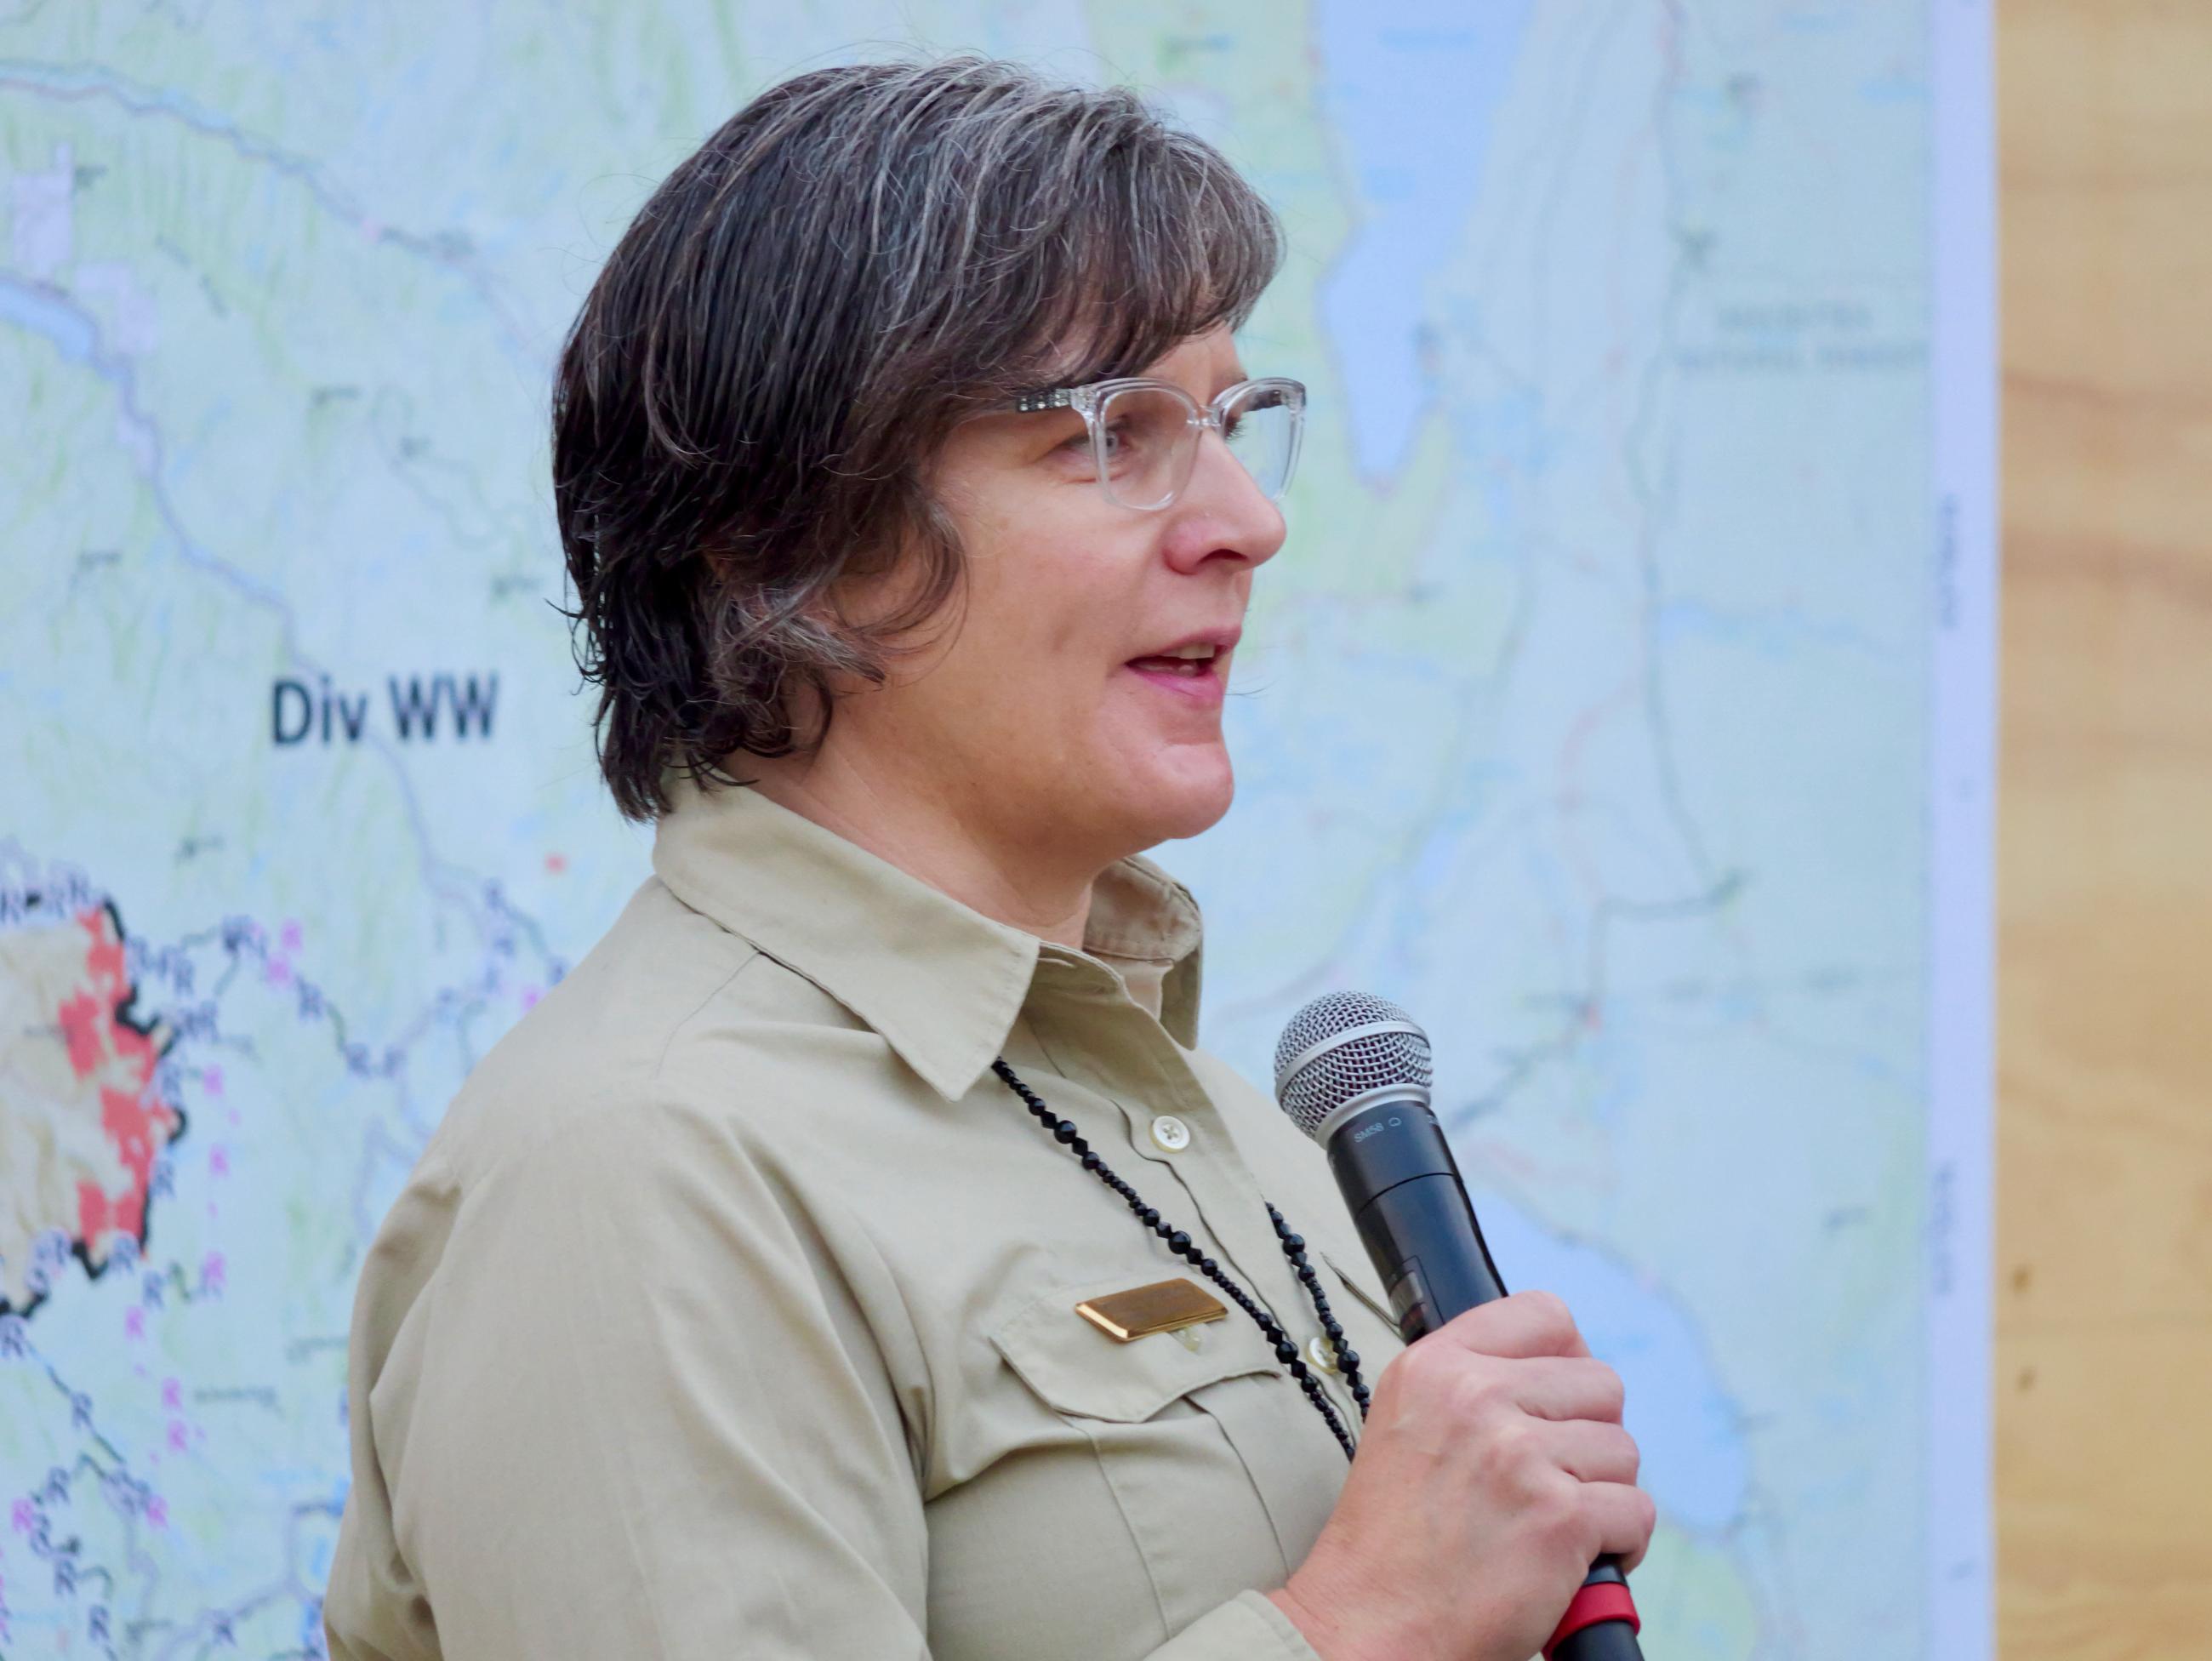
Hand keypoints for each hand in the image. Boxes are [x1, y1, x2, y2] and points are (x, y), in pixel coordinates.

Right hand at [1264, 1291, 1653, 1660]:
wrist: (1369, 1625)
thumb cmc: (1390, 1544)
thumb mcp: (1406, 1424)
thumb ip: (1471, 1385)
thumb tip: (1556, 1372)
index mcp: (1436, 1367)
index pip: (1545, 1315)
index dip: (1567, 1361)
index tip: (1558, 1403)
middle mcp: (1475, 1397)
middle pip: (1600, 1384)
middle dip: (1589, 1438)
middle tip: (1552, 1481)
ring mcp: (1519, 1455)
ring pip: (1623, 1451)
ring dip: (1603, 1495)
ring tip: (1551, 1526)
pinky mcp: (1559, 1517)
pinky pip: (1636, 1512)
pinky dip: (1620, 1546)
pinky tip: (1572, 1560)